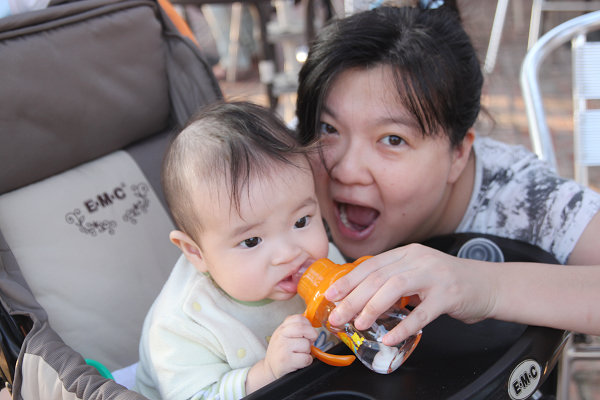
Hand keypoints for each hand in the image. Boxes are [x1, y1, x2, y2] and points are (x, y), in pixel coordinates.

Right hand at [263, 314, 317, 379]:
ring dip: (308, 351)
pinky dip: (307, 361)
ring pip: (306, 345)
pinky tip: (299, 361)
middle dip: (312, 335)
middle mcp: (281, 336)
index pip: (299, 318)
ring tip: (299, 353)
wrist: (269, 368)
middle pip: (303, 328)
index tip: (308, 331)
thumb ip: (295, 327)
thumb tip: (312, 326)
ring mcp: (283, 348)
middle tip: (311, 341)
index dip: (308, 324)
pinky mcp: (287, 361)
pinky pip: (306, 358)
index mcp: (282, 328)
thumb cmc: (280, 351)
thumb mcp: (284, 335)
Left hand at [324, 244, 497, 345]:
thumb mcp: (418, 273)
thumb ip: (394, 279)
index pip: (371, 264)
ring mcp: (434, 276)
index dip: (349, 280)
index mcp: (408, 253)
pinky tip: (389, 338)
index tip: (331, 295)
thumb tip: (362, 298)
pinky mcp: (449, 296)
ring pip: (395, 288)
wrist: (488, 284)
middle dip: (353, 297)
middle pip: (378, 277)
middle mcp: (419, 260)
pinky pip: (422, 314)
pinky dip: (403, 327)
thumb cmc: (448, 282)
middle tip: (338, 316)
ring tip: (358, 324)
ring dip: (372, 307)